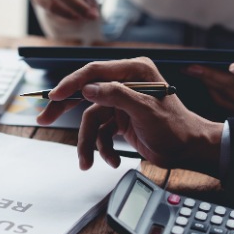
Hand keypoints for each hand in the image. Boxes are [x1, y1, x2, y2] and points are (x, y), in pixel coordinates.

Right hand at [37, 57, 222, 174]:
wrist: (188, 150)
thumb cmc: (175, 127)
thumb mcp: (145, 109)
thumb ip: (116, 95)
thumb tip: (88, 88)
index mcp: (134, 71)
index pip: (94, 72)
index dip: (72, 83)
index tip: (54, 96)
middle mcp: (125, 83)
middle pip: (85, 92)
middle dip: (65, 109)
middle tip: (45, 117)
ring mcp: (121, 102)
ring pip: (90, 119)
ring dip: (88, 143)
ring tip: (86, 162)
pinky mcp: (119, 119)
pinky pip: (100, 132)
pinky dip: (102, 148)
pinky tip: (111, 160)